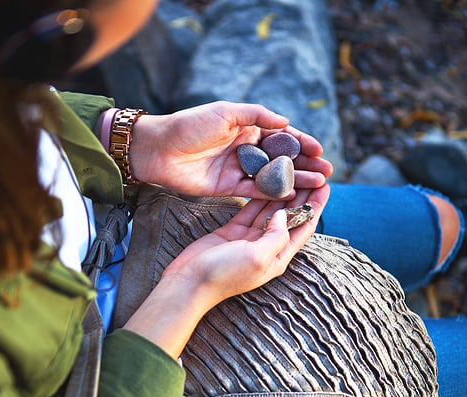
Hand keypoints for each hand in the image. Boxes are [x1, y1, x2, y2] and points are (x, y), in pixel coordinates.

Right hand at [123, 184, 329, 358]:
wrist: (189, 282)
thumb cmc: (224, 275)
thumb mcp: (257, 258)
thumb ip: (276, 236)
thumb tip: (284, 215)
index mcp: (278, 257)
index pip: (304, 228)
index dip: (315, 207)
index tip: (325, 186)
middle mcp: (267, 248)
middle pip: (289, 217)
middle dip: (301, 195)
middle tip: (311, 171)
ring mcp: (250, 239)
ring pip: (270, 211)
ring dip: (282, 192)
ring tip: (292, 170)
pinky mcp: (233, 232)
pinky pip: (251, 210)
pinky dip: (259, 196)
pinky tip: (266, 180)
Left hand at [130, 101, 332, 198]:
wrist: (159, 149)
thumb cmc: (190, 125)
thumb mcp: (225, 112)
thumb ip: (257, 116)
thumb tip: (286, 122)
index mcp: (247, 128)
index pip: (281, 136)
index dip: (302, 143)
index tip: (320, 151)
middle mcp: (246, 149)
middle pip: (282, 159)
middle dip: (306, 165)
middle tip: (327, 173)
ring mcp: (239, 170)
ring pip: (273, 176)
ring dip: (296, 180)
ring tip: (318, 184)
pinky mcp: (229, 188)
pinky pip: (256, 191)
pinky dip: (274, 194)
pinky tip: (293, 195)